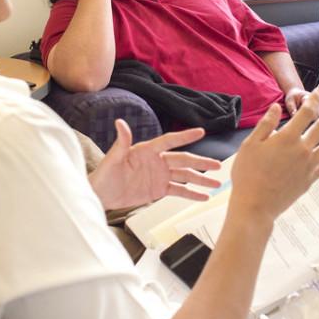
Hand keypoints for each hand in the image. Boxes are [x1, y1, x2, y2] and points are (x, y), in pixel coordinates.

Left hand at [89, 120, 221, 209]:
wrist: (101, 195)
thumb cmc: (104, 175)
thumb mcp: (112, 159)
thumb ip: (121, 142)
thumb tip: (120, 122)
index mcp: (147, 150)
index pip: (169, 141)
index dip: (184, 136)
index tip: (201, 131)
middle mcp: (157, 161)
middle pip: (183, 160)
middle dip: (201, 163)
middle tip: (218, 164)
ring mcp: (159, 176)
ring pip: (185, 176)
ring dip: (201, 180)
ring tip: (216, 184)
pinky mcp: (159, 190)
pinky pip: (179, 191)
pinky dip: (191, 194)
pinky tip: (204, 196)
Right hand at [228, 87, 318, 224]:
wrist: (255, 205)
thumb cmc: (248, 174)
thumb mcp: (250, 145)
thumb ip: (265, 125)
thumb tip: (275, 107)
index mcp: (287, 138)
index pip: (305, 113)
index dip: (314, 100)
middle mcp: (302, 149)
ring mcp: (308, 166)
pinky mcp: (309, 180)